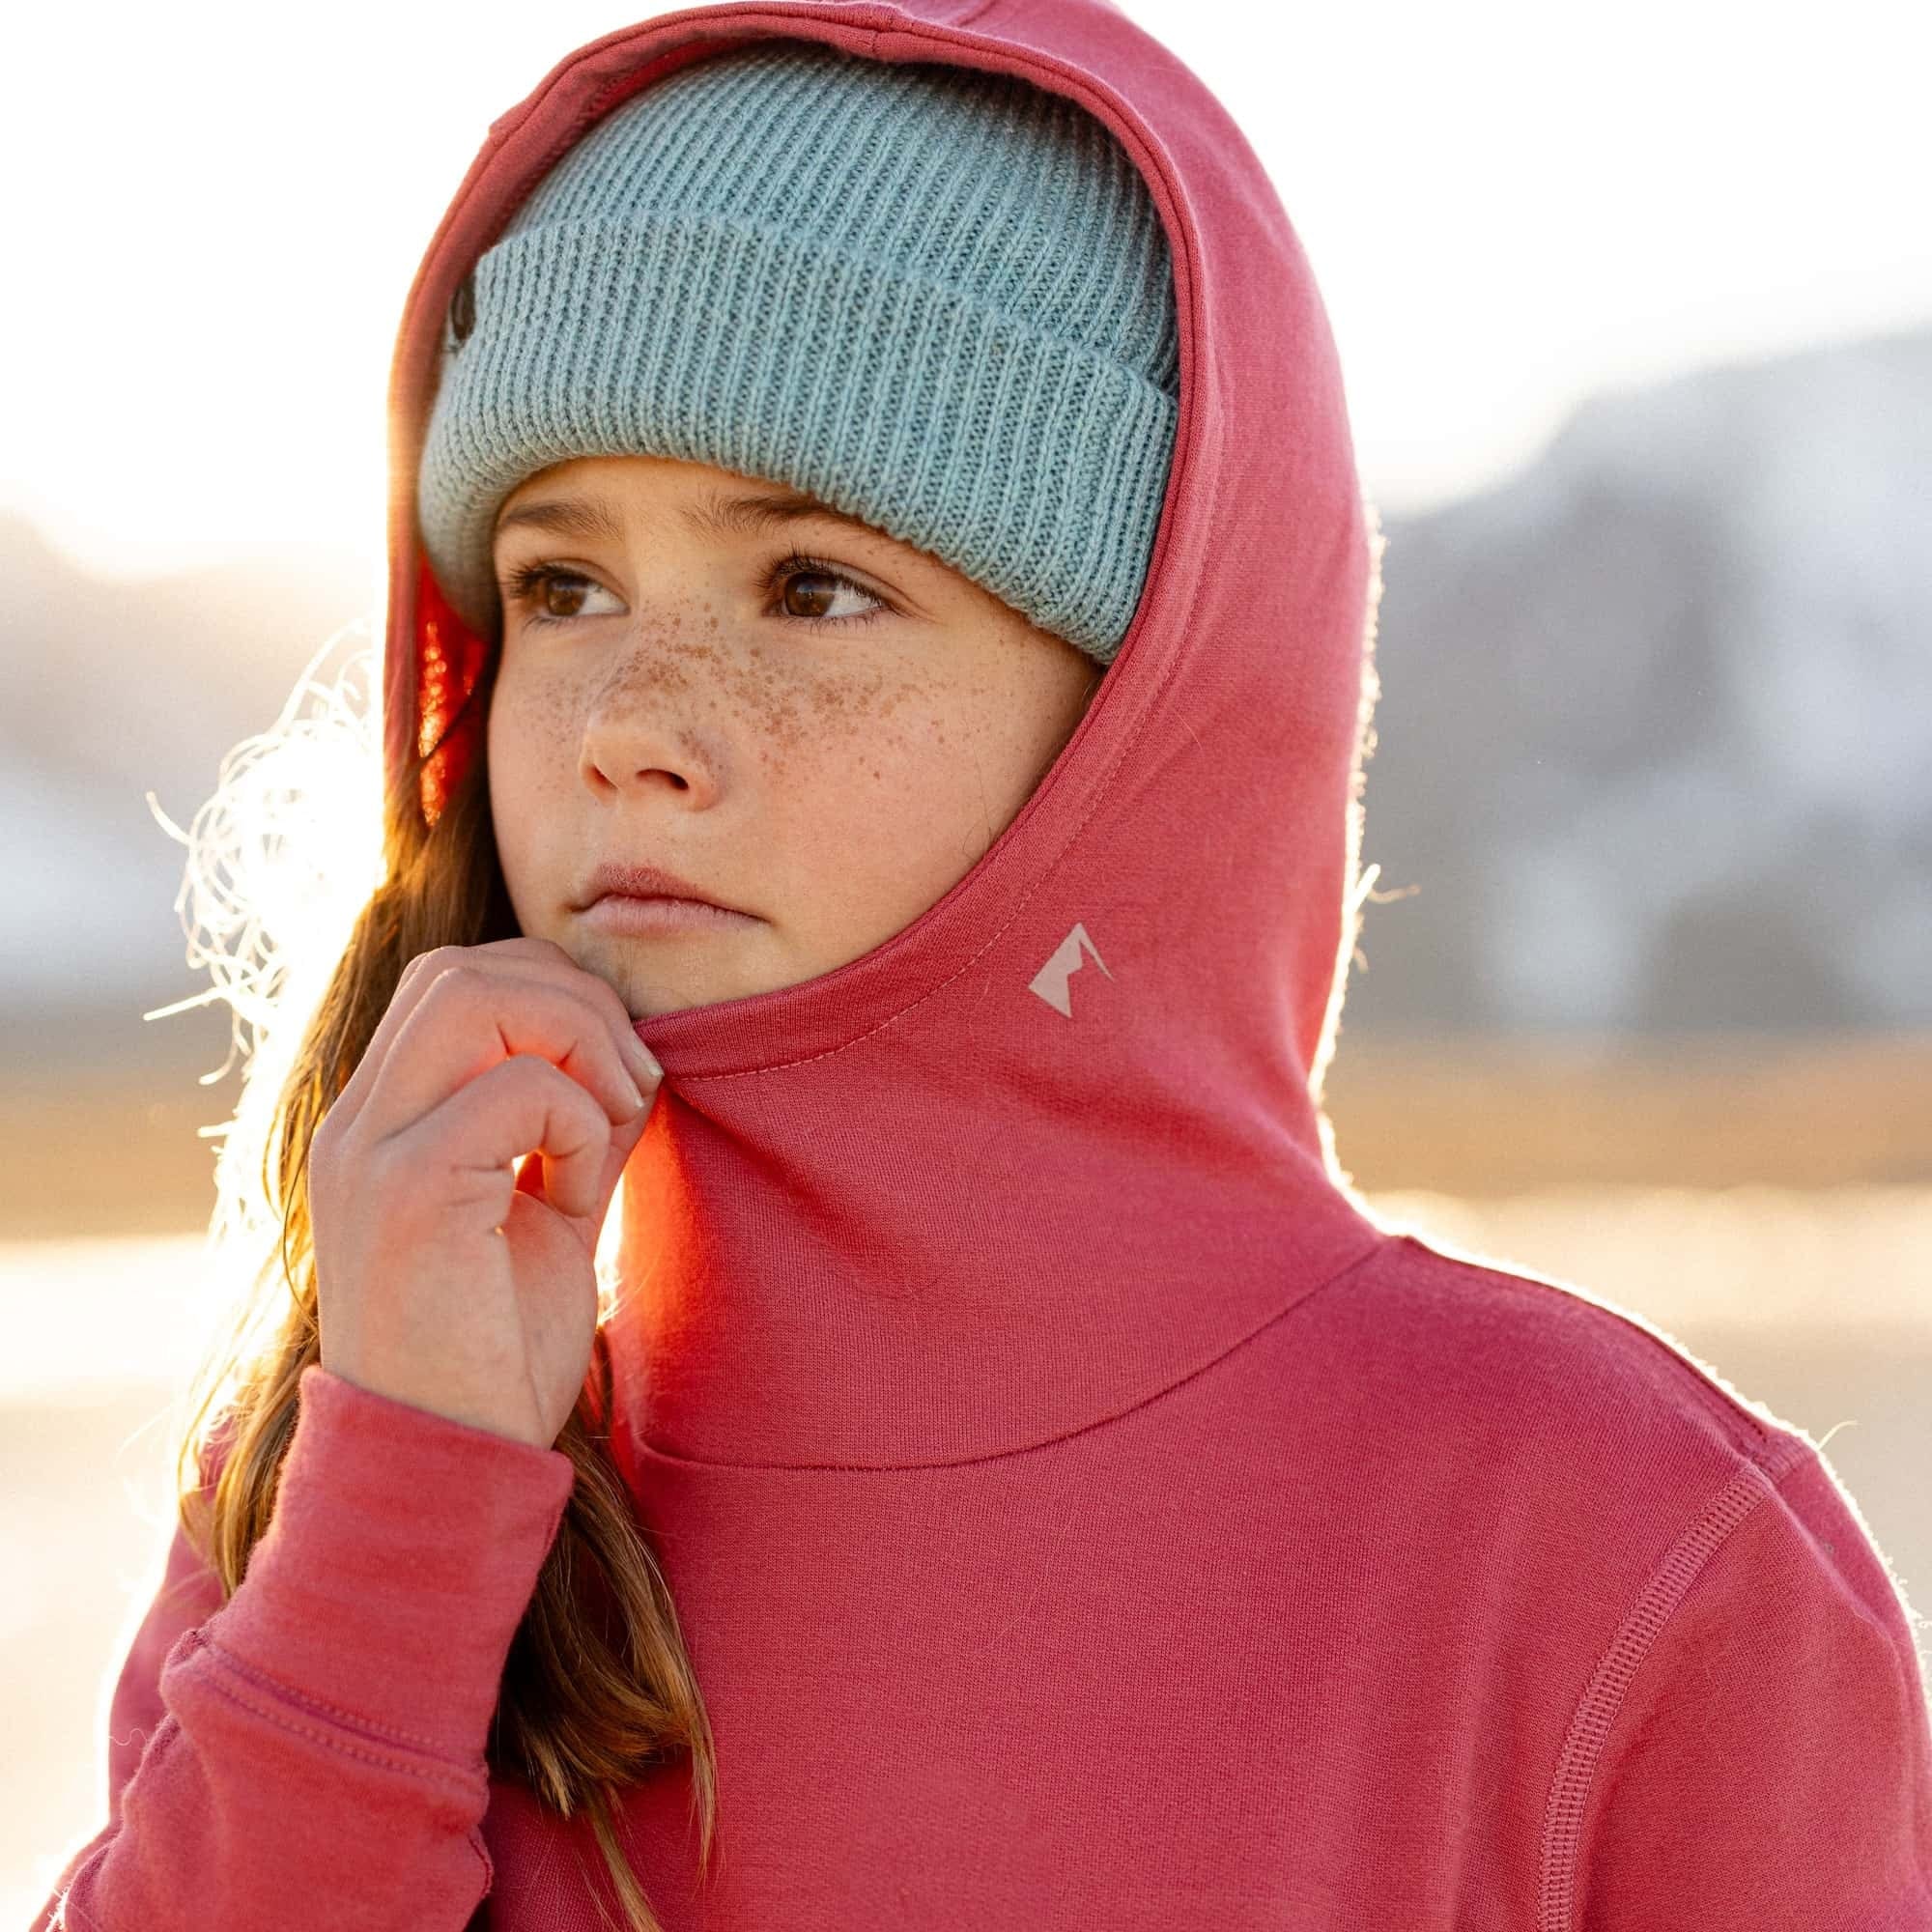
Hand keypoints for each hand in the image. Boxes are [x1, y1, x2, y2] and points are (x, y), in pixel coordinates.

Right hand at [308, 936, 662, 1449]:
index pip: (454, 979)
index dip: (555, 995)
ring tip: (611, 1122)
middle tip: (633, 1084)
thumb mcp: (547, 1211)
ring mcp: (368, 1152)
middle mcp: (356, 1124)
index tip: (619, 1079)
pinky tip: (575, 1197)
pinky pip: (517, 1089)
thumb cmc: (498, 1353)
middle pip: (462, 966)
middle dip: (575, 1000)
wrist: (450, 1468)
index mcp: (380, 1122)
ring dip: (578, 1041)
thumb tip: (630, 1053)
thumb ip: (572, 1125)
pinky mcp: (405, 1192)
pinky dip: (575, 1123)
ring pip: (475, 994)